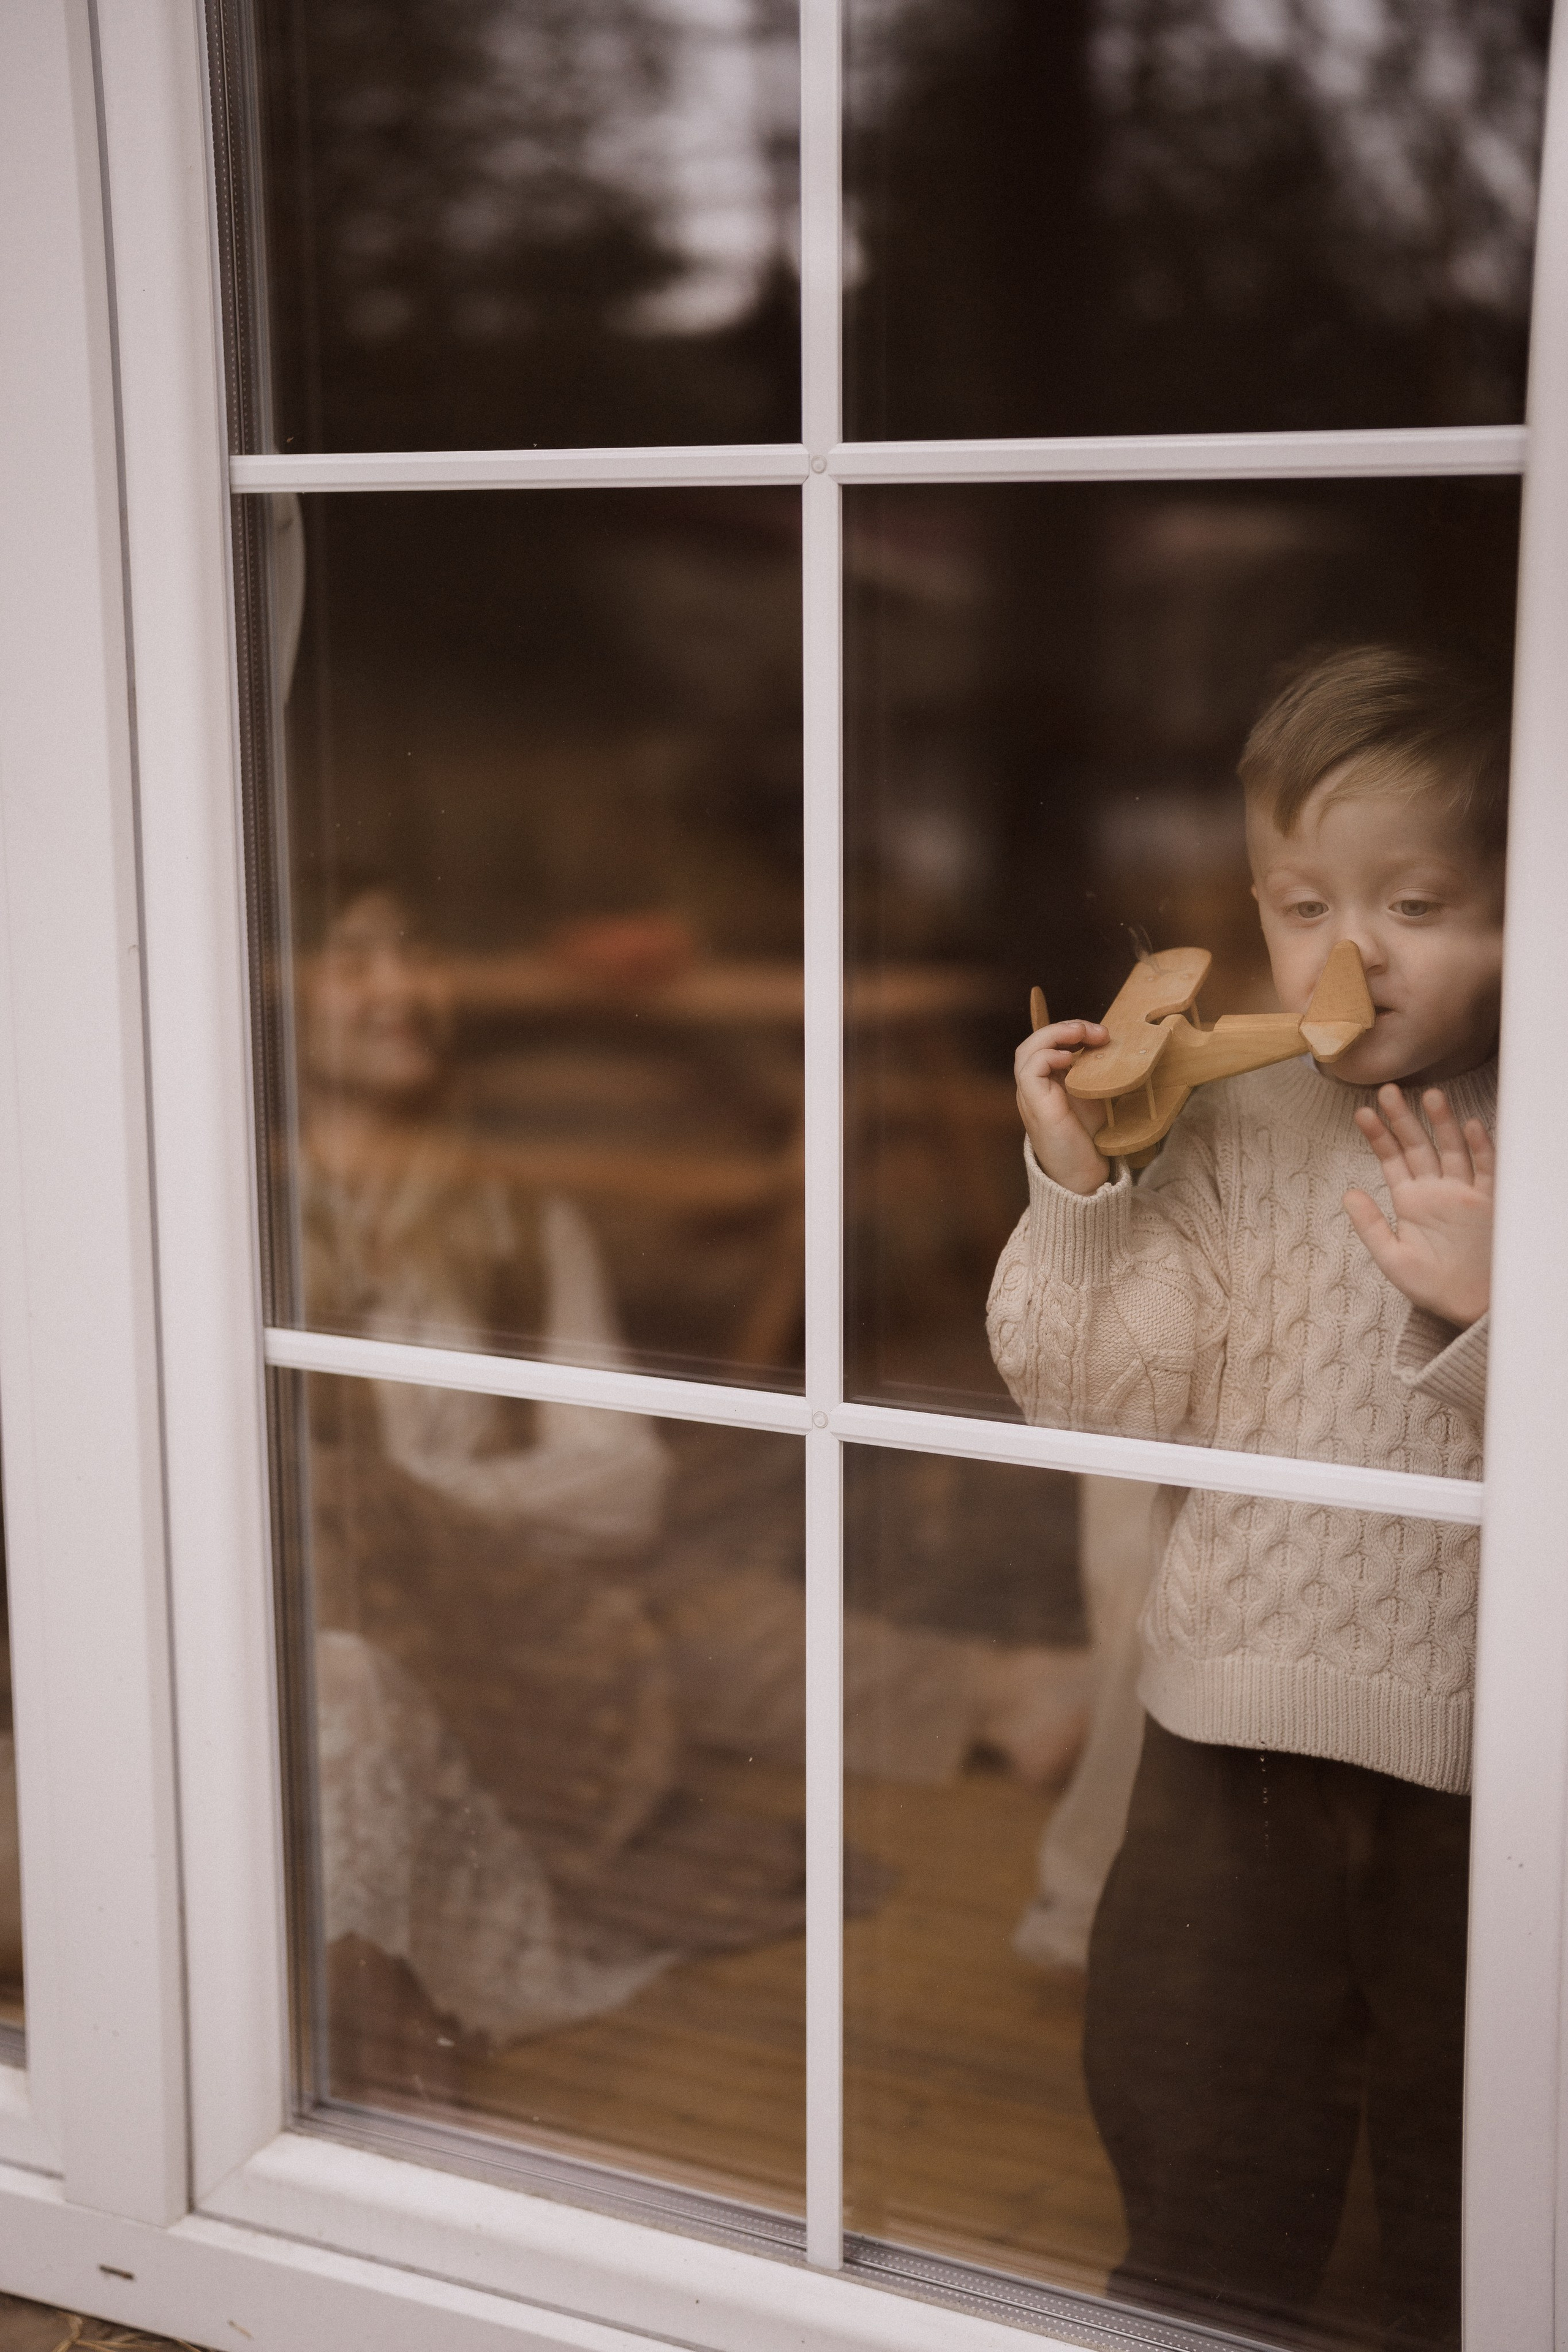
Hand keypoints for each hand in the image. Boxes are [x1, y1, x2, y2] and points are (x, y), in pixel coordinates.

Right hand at [1015, 1018, 1110, 1196]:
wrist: (1082, 1174)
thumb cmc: (1088, 1139)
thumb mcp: (1094, 1096)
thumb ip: (1094, 1073)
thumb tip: (1114, 1047)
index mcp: (1046, 1083)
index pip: (1047, 1045)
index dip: (1069, 1031)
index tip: (1102, 1034)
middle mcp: (1034, 1087)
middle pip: (1034, 1042)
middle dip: (1065, 1028)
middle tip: (1097, 1031)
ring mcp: (1031, 1095)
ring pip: (1027, 1050)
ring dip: (1055, 1034)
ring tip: (1082, 1035)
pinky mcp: (1035, 1104)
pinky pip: (1030, 1068)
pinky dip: (1049, 1055)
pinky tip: (1071, 1059)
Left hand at [1343, 1085, 1493, 1327]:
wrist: (1471, 1308)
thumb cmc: (1431, 1286)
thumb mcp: (1392, 1258)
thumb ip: (1370, 1225)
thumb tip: (1347, 1194)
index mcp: (1410, 1200)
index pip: (1392, 1159)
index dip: (1378, 1136)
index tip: (1362, 1112)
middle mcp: (1437, 1190)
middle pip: (1419, 1145)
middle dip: (1404, 1118)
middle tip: (1389, 1090)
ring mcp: (1465, 1193)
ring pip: (1452, 1150)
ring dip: (1442, 1124)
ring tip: (1431, 1096)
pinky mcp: (1491, 1202)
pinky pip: (1487, 1170)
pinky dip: (1480, 1148)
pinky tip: (1470, 1126)